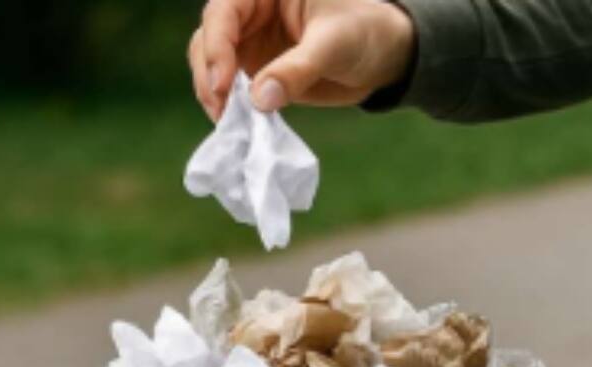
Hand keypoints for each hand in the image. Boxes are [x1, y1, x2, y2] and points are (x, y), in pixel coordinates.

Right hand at [190, 0, 415, 120]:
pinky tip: (239, 128)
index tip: (223, 85)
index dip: (216, 47)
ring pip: (212, 66)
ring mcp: (250, 43)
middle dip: (209, 76)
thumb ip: (297, 70)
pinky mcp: (256, 71)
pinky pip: (232, 89)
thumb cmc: (364, 32)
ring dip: (215, 96)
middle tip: (222, 112)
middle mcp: (250, 13)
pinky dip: (232, 108)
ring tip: (230, 124)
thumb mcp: (334, 45)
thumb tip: (259, 99)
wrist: (384, 55)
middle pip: (208, 40)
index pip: (223, 12)